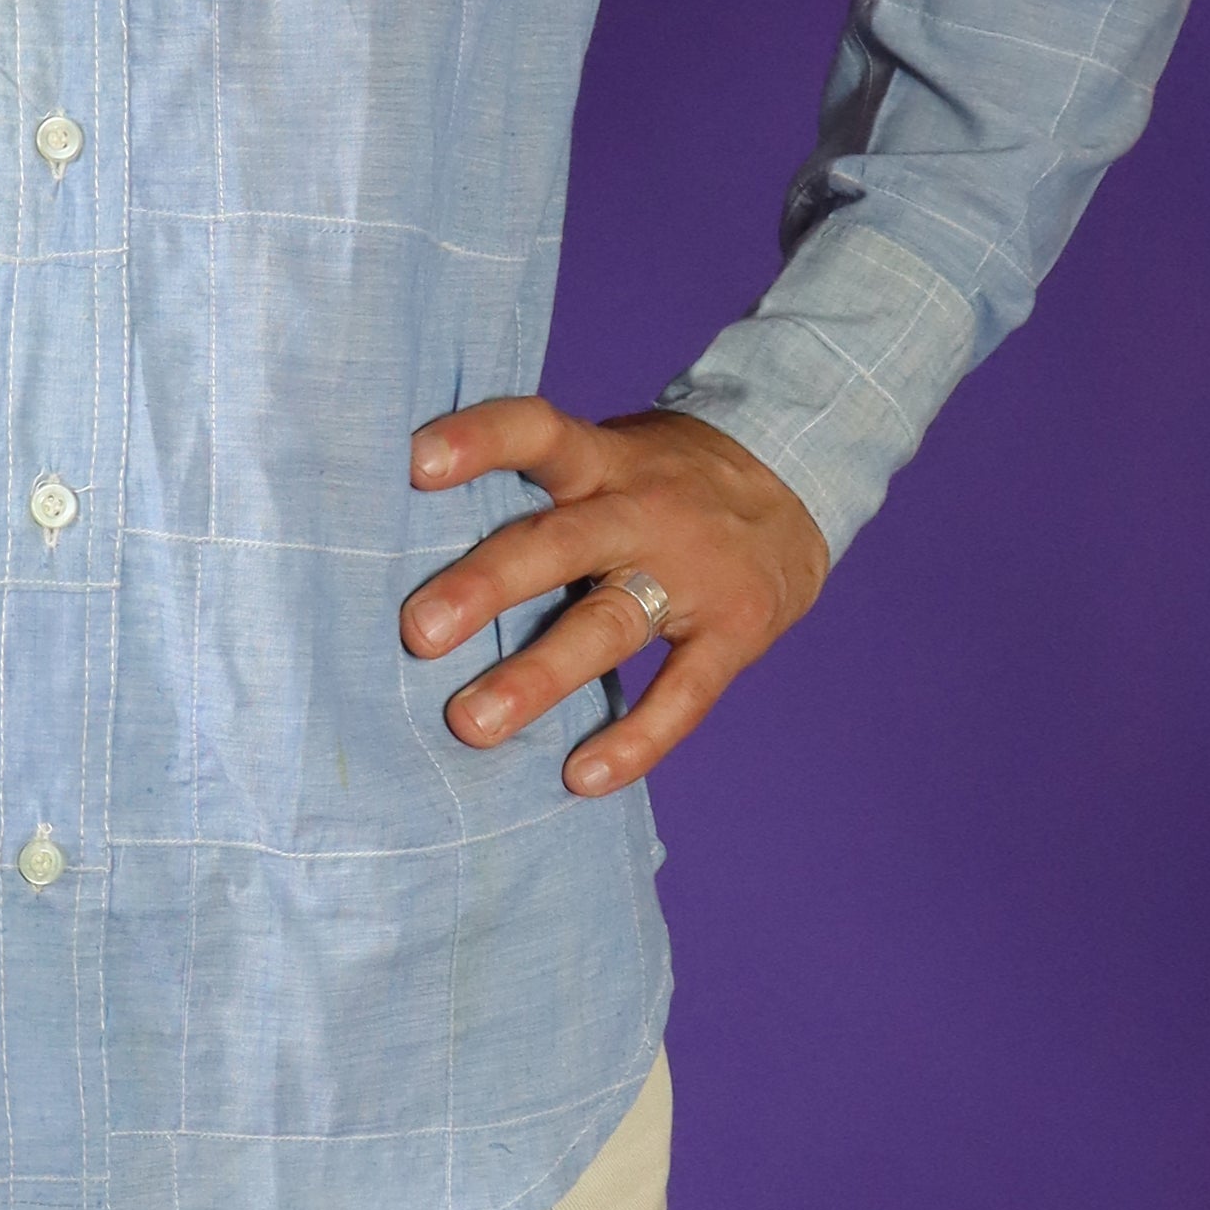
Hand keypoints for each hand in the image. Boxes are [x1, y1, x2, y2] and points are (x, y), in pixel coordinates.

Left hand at [400, 396, 829, 795]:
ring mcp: (693, 573)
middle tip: (416, 631)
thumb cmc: (662, 476)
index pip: (538, 431)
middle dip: (487, 585)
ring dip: (539, 676)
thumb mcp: (609, 453)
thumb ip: (539, 489)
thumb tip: (410, 535)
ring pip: (609, 625)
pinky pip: (683, 693)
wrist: (799, 478)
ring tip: (471, 724)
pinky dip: (635, 738)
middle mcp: (643, 509)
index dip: (480, 440)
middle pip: (560, 542)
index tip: (414, 464)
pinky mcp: (735, 630)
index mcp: (604, 458)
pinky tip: (580, 777)